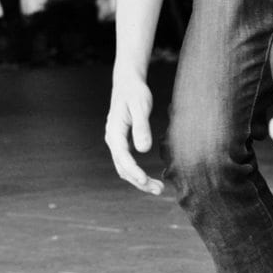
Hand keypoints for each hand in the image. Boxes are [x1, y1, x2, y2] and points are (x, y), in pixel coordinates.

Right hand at [104, 74, 163, 194]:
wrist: (127, 82)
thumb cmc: (135, 92)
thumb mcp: (140, 106)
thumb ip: (142, 127)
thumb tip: (144, 150)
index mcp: (114, 131)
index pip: (122, 157)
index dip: (133, 170)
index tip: (145, 180)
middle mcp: (112, 140)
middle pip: (123, 168)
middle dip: (139, 181)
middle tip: (159, 190)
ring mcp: (116, 143)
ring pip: (124, 168)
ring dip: (139, 181)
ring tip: (158, 188)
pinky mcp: (122, 144)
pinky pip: (127, 163)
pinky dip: (137, 173)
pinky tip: (150, 179)